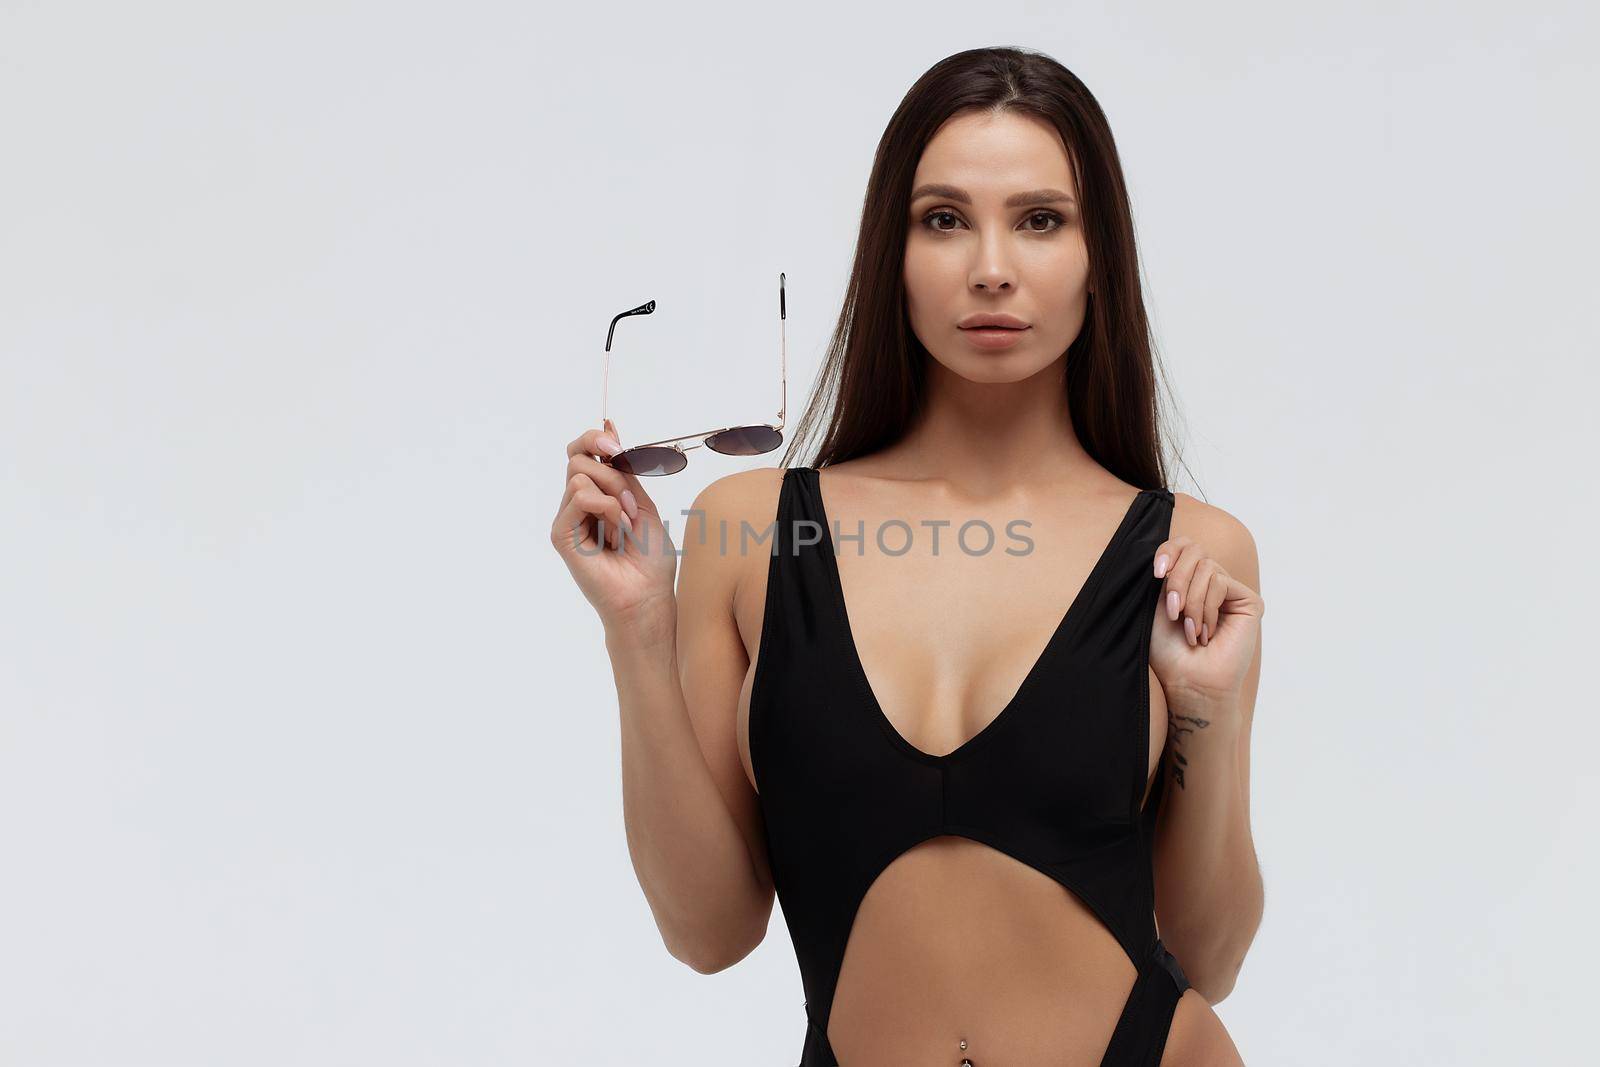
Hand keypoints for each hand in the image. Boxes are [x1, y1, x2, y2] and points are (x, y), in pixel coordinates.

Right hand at [550, 419, 677, 640]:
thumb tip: (608, 427)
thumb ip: (623, 469)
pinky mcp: (561, 534)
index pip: (581, 451)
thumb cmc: (649, 559)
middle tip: (632, 502)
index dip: (596, 439)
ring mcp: (568, 519)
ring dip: (614, 495)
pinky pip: (578, 496)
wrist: (648, 596)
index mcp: (597, 495)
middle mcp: (578, 504)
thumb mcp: (643, 503)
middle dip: (612, 472)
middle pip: (577, 457)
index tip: (616, 444)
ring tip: (626, 525)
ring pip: (579, 474)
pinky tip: (616, 531)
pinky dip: (606, 508)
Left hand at [1147, 533, 1263, 719]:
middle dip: (1177, 580)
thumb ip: (1167, 574)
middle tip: (1172, 612)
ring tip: (1190, 631)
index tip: (1156, 573)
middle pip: (1194, 550)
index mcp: (1188, 581)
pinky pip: (1220, 582)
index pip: (1182, 545)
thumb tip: (1172, 548)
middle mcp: (1210, 583)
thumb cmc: (1169, 651)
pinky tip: (1206, 633)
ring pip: (1206, 567)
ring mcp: (1230, 592)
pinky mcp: (1248, 601)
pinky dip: (1206, 607)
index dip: (1168, 550)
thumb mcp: (1157, 605)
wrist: (1187, 681)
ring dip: (1191, 602)